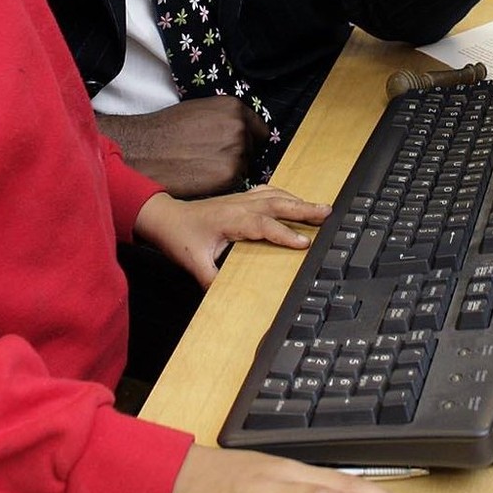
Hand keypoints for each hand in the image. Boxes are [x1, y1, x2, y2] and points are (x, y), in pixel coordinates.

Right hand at [98, 99, 266, 198]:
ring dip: (229, 171)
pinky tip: (200, 178)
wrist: (143, 150)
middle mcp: (240, 128)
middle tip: (210, 160)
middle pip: (253, 151)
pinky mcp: (229, 175)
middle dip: (238, 156)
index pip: (260, 130)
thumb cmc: (165, 131)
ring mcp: (237, 152)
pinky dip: (221, 184)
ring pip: (244, 168)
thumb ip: (225, 120)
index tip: (236, 148)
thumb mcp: (200, 111)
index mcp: (234, 108)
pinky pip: (234, 183)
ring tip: (201, 168)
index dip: (248, 141)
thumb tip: (242, 131)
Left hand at [133, 189, 326, 285]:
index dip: (285, 233)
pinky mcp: (240, 199)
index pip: (263, 225)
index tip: (305, 242)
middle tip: (328, 213)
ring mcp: (240, 199)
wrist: (164, 217)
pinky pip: (268, 193)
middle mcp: (238, 205)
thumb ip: (210, 280)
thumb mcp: (192, 263)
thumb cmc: (178, 237)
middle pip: (277, 203)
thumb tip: (223, 299)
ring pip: (275, 195)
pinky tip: (295, 200)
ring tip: (321, 209)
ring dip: (299, 201)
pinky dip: (285, 196)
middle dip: (304, 208)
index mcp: (230, 219)